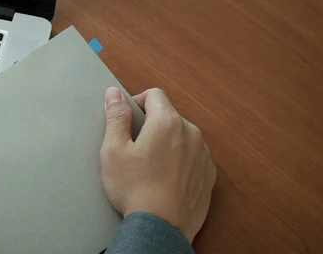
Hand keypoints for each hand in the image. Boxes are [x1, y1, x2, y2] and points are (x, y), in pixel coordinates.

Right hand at [100, 87, 215, 242]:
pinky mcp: (209, 175)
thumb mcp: (114, 150)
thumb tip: (114, 93)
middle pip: (169, 115)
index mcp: (168, 122)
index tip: (128, 121)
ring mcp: (203, 155)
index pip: (154, 94)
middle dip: (152, 125)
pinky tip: (165, 178)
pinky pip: (193, 156)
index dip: (137, 102)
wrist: (160, 229)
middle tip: (135, 148)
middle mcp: (191, 133)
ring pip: (182, 136)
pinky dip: (180, 161)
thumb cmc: (135, 189)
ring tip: (150, 166)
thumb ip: (115, 116)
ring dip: (168, 142)